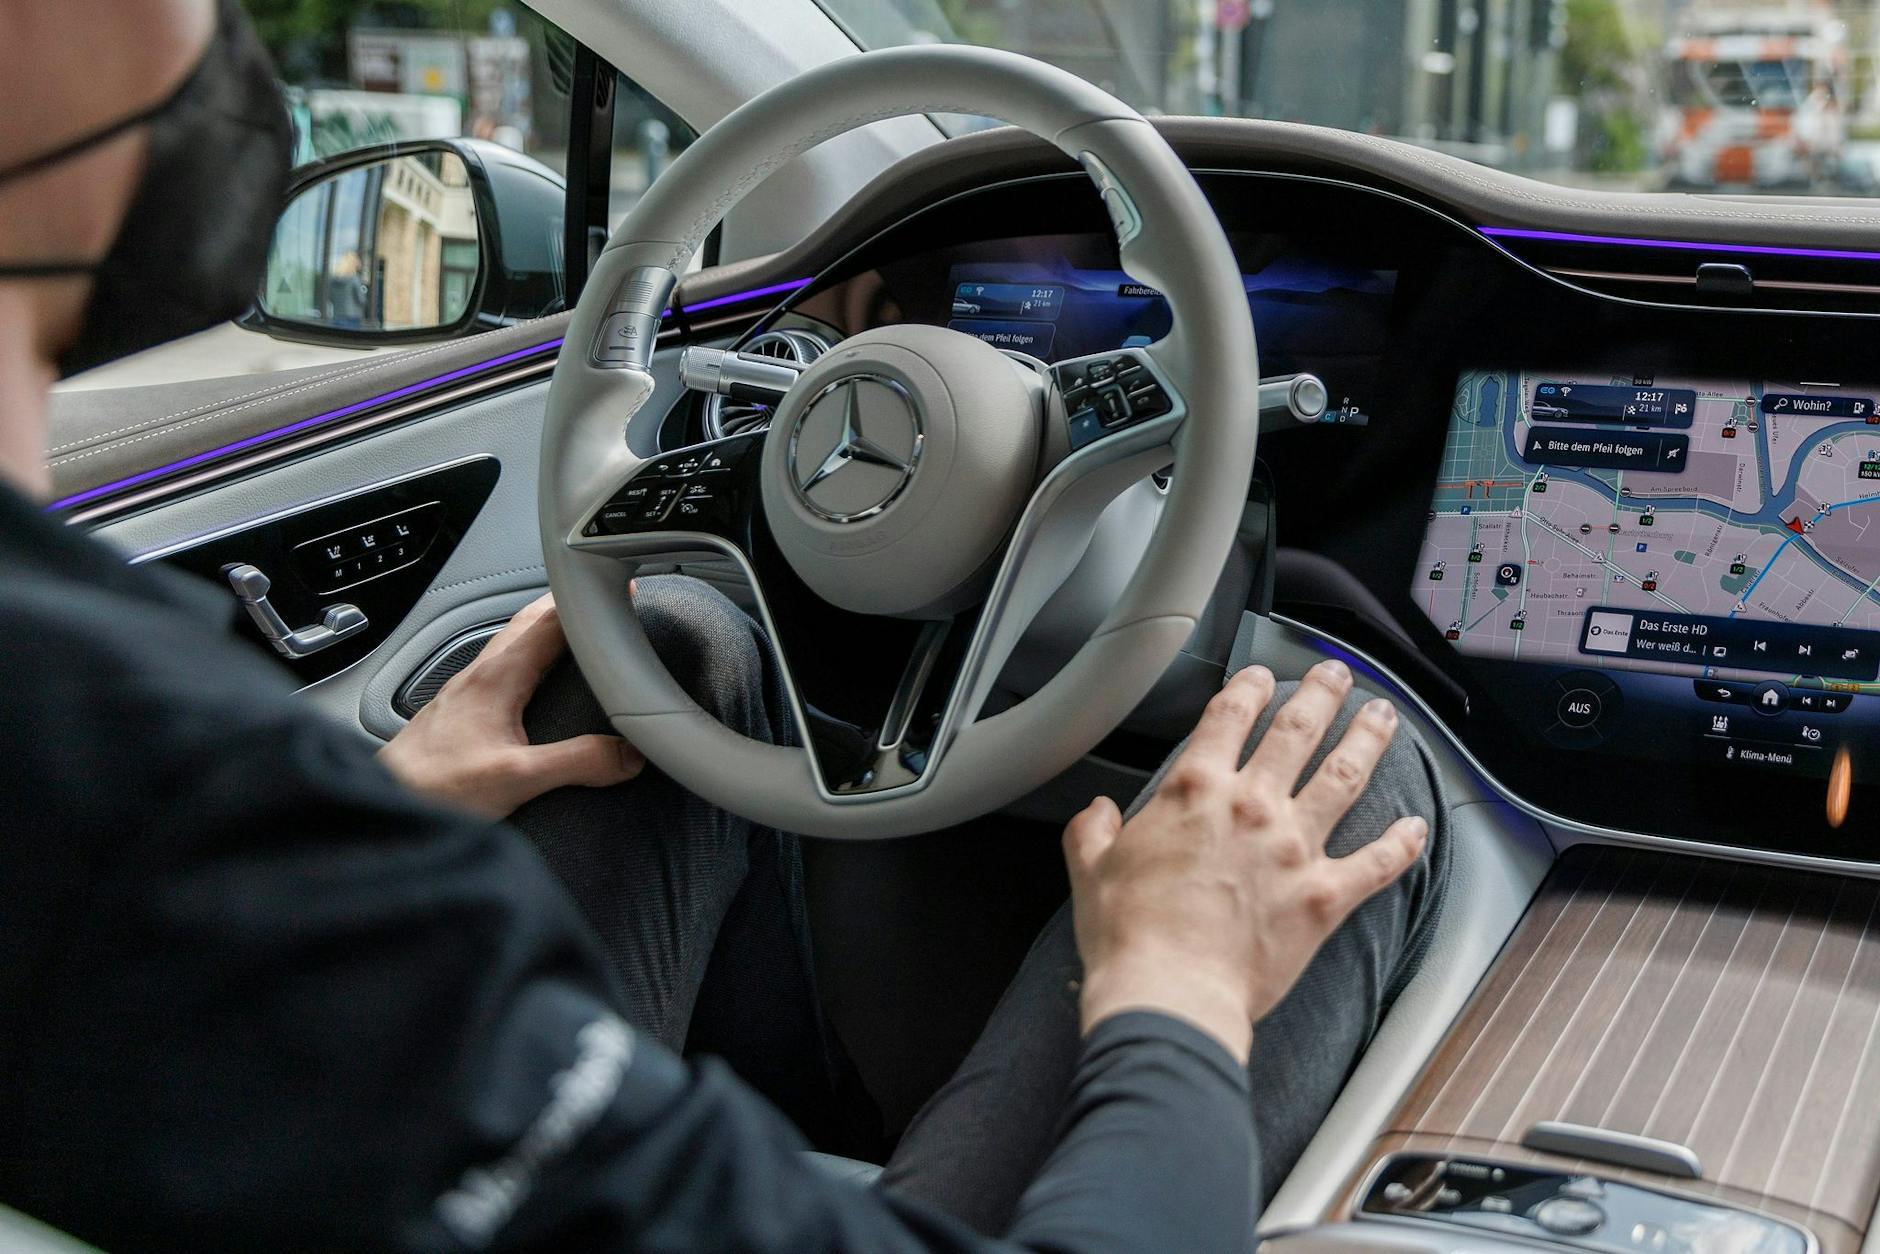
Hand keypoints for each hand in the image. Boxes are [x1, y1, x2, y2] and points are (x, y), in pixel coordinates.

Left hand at [379, 594, 643, 818]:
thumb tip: (628, 755)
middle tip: (604, 600)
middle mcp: (480, 675)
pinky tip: (533, 678)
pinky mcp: (459, 709)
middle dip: (571, 606)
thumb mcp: (517, 779)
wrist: (382, 801)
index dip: (591, 605)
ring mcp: (466, 689)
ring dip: (547, 627)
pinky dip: (529, 655)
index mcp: (497, 678)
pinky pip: (502, 665)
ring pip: (514, 641)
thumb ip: (577, 763)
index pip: (551, 622)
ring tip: (577, 629)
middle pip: (531, 622)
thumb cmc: (433, 787)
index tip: (620, 591)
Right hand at [1065, 660, 1427, 1062]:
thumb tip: (1097, 811)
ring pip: (1345, 776)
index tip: (1263, 676)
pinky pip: (1378, 861)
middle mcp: (1253, 807)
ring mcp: (1295, 849)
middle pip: (1298, 731)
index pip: (1230, 716)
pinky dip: (1402, 842)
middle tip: (1336, 676)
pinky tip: (1417, 825)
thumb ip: (1093, 830)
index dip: (1250, 687)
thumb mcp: (1091, 870)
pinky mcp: (1325, 896)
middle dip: (1322, 695)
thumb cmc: (1130, 935)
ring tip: (1384, 717)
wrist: (1172, 992)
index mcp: (1195, 791)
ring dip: (1369, 740)